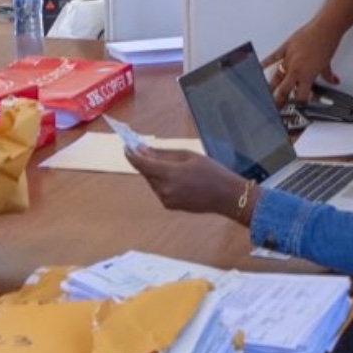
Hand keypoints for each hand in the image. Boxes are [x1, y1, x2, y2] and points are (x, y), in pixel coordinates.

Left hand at [124, 145, 249, 221]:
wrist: (227, 196)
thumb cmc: (212, 172)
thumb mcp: (188, 156)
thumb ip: (163, 153)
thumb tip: (142, 149)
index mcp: (169, 174)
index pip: (142, 164)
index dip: (132, 155)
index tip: (126, 147)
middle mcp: (164, 189)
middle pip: (146, 173)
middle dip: (144, 161)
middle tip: (145, 149)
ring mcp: (166, 200)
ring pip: (152, 181)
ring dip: (153, 171)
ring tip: (168, 162)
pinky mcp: (170, 206)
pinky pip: (159, 189)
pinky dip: (161, 180)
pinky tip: (174, 175)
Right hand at [264, 23, 342, 105]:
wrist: (325, 29)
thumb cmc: (326, 44)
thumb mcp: (327, 65)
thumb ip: (328, 76)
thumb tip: (333, 80)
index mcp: (307, 76)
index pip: (300, 96)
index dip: (298, 104)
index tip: (296, 107)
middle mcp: (296, 70)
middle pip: (283, 90)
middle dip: (279, 101)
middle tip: (276, 107)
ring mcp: (288, 59)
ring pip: (276, 77)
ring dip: (271, 87)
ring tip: (266, 94)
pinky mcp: (285, 48)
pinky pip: (272, 57)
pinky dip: (264, 63)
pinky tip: (258, 68)